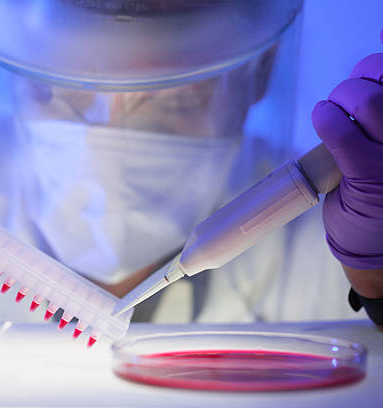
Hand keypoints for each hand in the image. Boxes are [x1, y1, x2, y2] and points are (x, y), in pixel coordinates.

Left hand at [311, 34, 382, 302]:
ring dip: (343, 96)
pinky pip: (341, 131)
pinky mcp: (372, 174)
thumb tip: (374, 56)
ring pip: (370, 100)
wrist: (382, 247)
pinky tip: (324, 119)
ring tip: (335, 109)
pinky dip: (326, 117)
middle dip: (362, 78)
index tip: (376, 45)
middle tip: (350, 96)